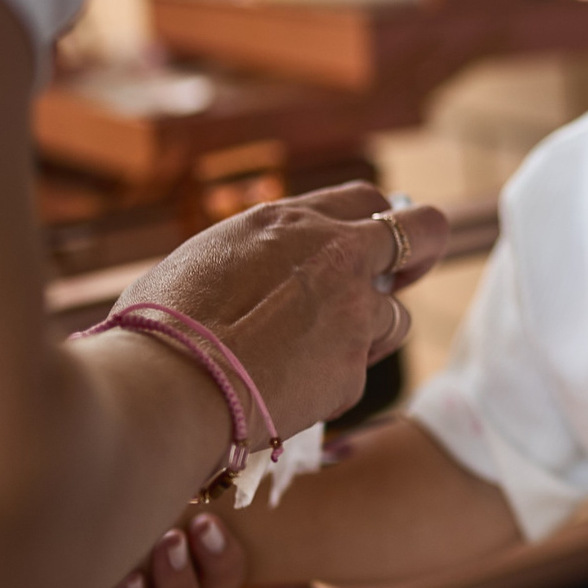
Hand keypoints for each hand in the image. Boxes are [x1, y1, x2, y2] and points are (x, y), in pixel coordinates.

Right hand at [114, 183, 447, 447]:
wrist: (168, 384)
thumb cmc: (162, 323)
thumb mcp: (209, 256)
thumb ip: (258, 255)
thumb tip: (262, 267)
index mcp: (294, 220)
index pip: (365, 199)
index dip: (375, 221)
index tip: (373, 240)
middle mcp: (337, 255)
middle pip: (425, 231)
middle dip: (423, 250)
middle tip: (405, 274)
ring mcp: (354, 312)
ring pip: (396, 317)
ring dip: (369, 331)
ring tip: (312, 353)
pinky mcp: (354, 370)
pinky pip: (358, 371)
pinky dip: (333, 380)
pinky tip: (288, 388)